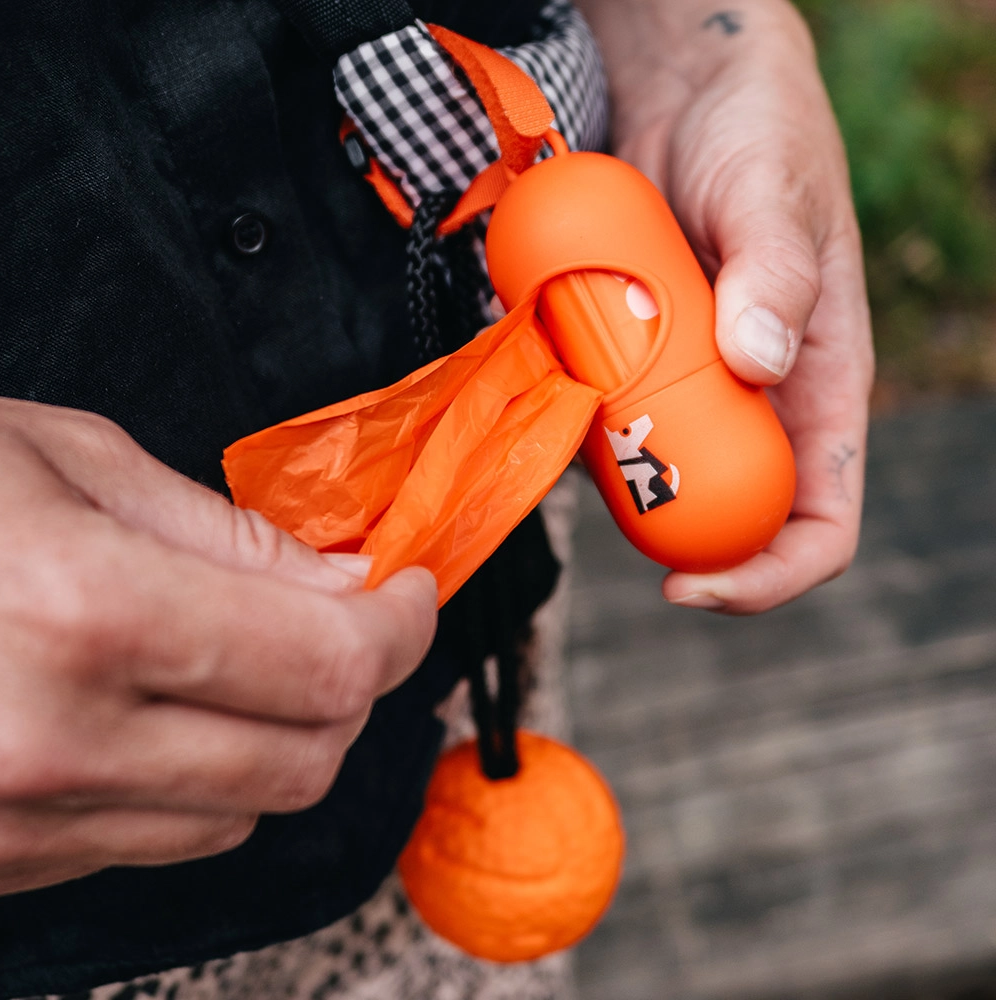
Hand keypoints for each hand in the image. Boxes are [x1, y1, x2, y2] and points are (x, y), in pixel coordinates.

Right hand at [0, 399, 436, 894]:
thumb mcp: (68, 462)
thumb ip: (227, 536)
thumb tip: (342, 580)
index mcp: (81, 615)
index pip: (327, 662)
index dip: (398, 626)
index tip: (409, 592)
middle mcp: (50, 744)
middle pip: (305, 755)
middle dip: (355, 681)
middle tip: (350, 616)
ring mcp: (14, 824)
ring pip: (245, 810)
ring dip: (283, 731)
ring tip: (254, 655)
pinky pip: (163, 835)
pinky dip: (205, 774)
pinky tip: (170, 707)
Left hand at [580, 0, 874, 611]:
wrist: (687, 96)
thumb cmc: (758, 136)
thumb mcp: (774, 194)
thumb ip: (777, 273)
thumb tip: (758, 362)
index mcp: (818, 391)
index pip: (819, 523)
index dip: (764, 576)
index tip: (688, 586)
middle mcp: (755, 404)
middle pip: (719, 516)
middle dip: (662, 525)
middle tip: (605, 475)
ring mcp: (689, 384)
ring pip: (651, 472)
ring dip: (607, 464)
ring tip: (577, 394)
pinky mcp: (636, 358)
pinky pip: (602, 415)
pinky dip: (574, 410)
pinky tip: (555, 363)